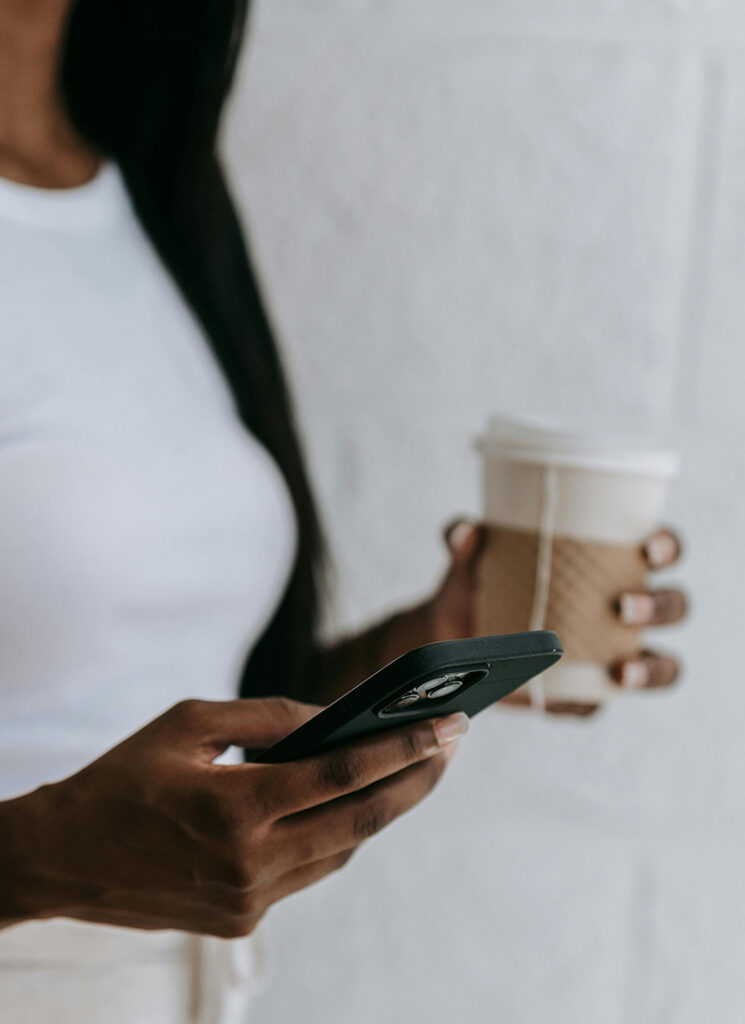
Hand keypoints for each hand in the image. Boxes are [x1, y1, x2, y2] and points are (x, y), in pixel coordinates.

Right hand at [4, 698, 466, 935]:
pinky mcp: (244, 919)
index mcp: (232, 807)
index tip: (447, 727)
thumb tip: (335, 716)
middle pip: (360, 821)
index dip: (401, 749)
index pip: (340, 774)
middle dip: (416, 781)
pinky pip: (312, 871)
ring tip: (418, 768)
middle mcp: (248, 862)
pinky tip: (360, 802)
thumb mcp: (188, 723)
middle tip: (454, 746)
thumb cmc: (124, 776)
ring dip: (385, 809)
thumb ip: (268, 718)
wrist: (66, 858)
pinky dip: (341, 835)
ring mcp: (248, 900)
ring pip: (342, 851)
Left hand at [429, 520, 687, 716]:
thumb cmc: (476, 581)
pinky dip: (593, 704)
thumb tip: (465, 533)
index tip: (648, 548)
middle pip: (672, 606)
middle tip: (623, 606)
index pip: (660, 549)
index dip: (666, 547)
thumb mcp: (468, 557)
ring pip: (661, 664)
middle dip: (659, 607)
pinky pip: (601, 704)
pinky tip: (572, 702)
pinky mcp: (586, 693)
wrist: (448, 636)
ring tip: (622, 671)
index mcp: (612, 560)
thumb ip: (464, 539)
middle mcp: (625, 607)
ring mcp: (613, 654)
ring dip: (652, 669)